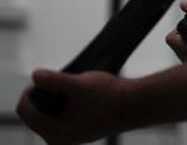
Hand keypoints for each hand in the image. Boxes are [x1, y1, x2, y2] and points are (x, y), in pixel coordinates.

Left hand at [16, 70, 130, 144]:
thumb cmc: (110, 95)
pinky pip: (57, 122)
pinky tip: (74, 98)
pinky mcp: (77, 134)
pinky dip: (60, 109)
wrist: (136, 105)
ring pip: (45, 118)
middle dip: (41, 98)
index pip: (25, 111)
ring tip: (67, 89)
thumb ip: (55, 80)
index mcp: (54, 131)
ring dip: (51, 103)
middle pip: (33, 116)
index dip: (30, 91)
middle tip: (56, 82)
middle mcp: (57, 139)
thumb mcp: (80, 84)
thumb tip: (35, 74)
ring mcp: (67, 139)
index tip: (44, 78)